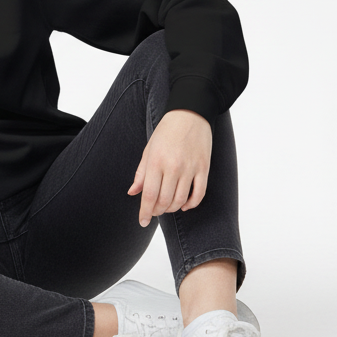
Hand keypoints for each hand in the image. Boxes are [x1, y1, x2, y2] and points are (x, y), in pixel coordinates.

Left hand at [128, 109, 211, 226]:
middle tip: (154, 212)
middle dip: (158, 211)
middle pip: (165, 200)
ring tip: (167, 207)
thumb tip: (133, 192)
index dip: (145, 211)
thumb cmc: (166, 132)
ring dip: (172, 208)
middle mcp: (173, 166)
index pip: (149, 194)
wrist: (189, 115)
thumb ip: (141, 174)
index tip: (142, 222)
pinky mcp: (204, 168)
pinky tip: (184, 205)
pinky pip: (199, 193)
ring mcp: (190, 168)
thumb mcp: (148, 151)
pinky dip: (191, 203)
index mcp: (156, 162)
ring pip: (181, 199)